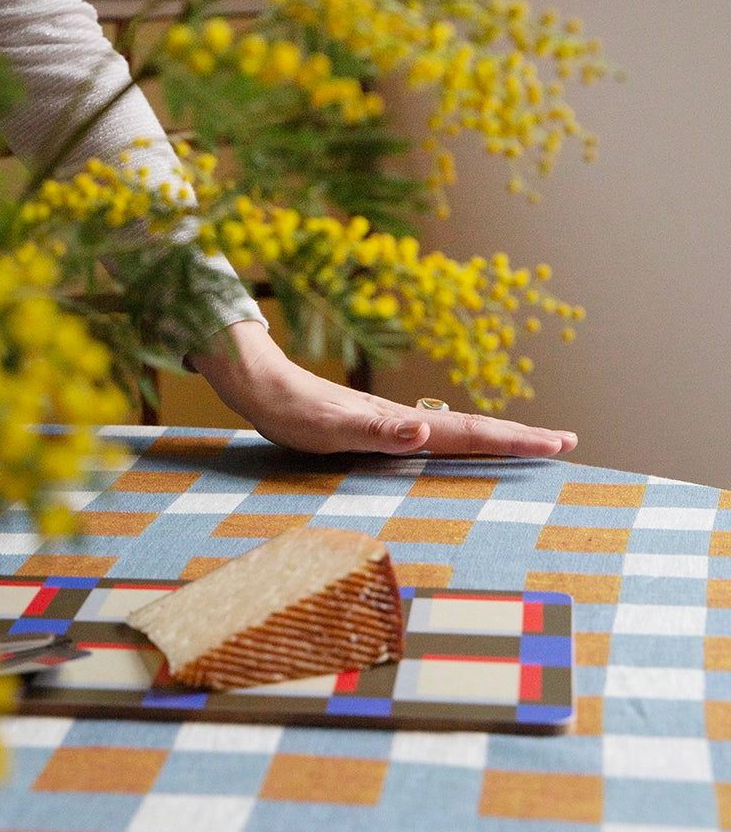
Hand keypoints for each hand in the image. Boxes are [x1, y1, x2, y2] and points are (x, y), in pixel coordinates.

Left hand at [189, 320, 577, 457]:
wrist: (264, 387)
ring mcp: (395, 423)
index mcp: (403, 424)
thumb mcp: (331, 427)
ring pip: (458, 432)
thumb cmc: (294, 411)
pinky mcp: (379, 427)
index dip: (514, 441)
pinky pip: (433, 438)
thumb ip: (377, 432)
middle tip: (567, 443)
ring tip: (533, 443)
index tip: (558, 444)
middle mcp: (406, 421)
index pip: (470, 434)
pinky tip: (466, 445)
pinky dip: (462, 442)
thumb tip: (425, 430)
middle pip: (474, 431)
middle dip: (521, 438)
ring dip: (497, 439)